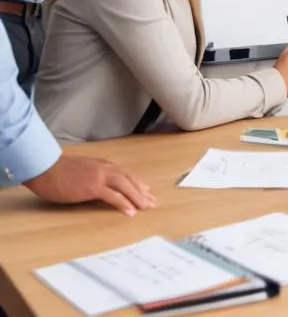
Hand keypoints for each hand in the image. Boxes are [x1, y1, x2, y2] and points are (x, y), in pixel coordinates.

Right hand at [25, 154, 155, 216]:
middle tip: (151, 202)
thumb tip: (100, 186)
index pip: (125, 174)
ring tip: (146, 207)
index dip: (136, 183)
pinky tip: (131, 211)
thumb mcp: (83, 170)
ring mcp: (100, 177)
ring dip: (137, 197)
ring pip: (125, 186)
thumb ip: (94, 175)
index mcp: (103, 165)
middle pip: (129, 180)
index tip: (145, 191)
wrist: (46, 168)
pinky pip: (113, 196)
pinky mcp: (92, 187)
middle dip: (142, 191)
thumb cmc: (60, 171)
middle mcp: (106, 168)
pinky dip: (123, 203)